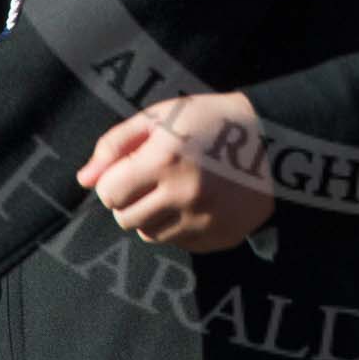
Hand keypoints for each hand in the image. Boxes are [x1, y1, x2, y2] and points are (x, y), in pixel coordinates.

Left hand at [76, 92, 273, 252]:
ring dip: (153, 216)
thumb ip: (116, 144)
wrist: (276, 139)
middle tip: (153, 180)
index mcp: (165, 159)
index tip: (132, 168)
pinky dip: (180, 227)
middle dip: (130, 200)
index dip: (115, 180)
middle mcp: (183, 194)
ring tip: (175, 191)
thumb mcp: (162, 116)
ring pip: (150, 235)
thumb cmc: (211, 119)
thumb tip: (83, 180)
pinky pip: (180, 243)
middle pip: (125, 219)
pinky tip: (198, 203)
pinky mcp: (219, 238)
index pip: (108, 193)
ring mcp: (203, 221)